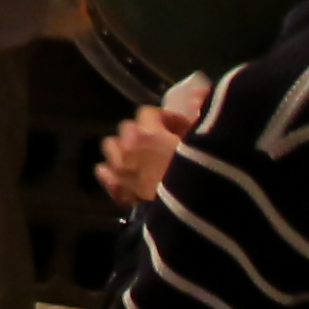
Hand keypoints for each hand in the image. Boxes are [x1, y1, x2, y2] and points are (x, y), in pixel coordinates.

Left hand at [96, 74, 208, 208]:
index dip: (164, 118)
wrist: (196, 214)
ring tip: (143, 157)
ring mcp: (119, 170)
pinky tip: (126, 175)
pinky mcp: (118, 191)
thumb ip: (200, 114)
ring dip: (125, 148)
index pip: (147, 112)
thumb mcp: (205, 141)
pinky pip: (104, 173)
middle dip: (143, 132)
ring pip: (111, 146)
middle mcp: (128, 147)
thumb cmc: (205, 174)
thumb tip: (197, 93)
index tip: (180, 128)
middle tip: (163, 143)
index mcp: (148, 133)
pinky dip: (112, 171)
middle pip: (128, 128)